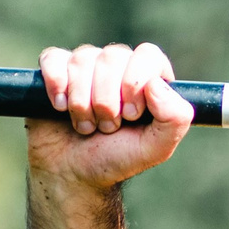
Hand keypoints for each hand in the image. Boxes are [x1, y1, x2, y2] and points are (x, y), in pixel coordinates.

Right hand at [26, 42, 193, 190]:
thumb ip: (175, 119)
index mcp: (148, 80)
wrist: (74, 174)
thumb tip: (156, 84)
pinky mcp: (56, 70)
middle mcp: (118, 67)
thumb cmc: (117, 159)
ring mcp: (86, 67)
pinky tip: (61, 108)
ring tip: (87, 126)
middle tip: (108, 127)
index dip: (136, 83)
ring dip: (82, 102)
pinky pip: (53, 59)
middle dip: (107, 100)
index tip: (131, 115)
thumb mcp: (156, 148)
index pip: (147, 55)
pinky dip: (57, 85)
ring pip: (82, 60)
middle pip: (112, 56)